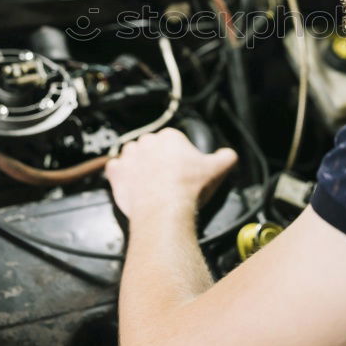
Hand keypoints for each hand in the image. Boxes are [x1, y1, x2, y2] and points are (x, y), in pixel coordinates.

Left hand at [105, 128, 237, 220]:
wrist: (164, 209)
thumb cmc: (189, 187)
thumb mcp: (217, 170)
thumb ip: (226, 158)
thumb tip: (230, 155)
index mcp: (170, 136)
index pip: (172, 140)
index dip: (177, 154)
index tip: (180, 168)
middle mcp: (147, 141)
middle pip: (151, 146)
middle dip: (156, 158)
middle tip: (166, 177)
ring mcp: (129, 156)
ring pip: (132, 155)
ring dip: (137, 164)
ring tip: (148, 182)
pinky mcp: (116, 172)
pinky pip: (115, 168)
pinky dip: (120, 174)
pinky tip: (131, 184)